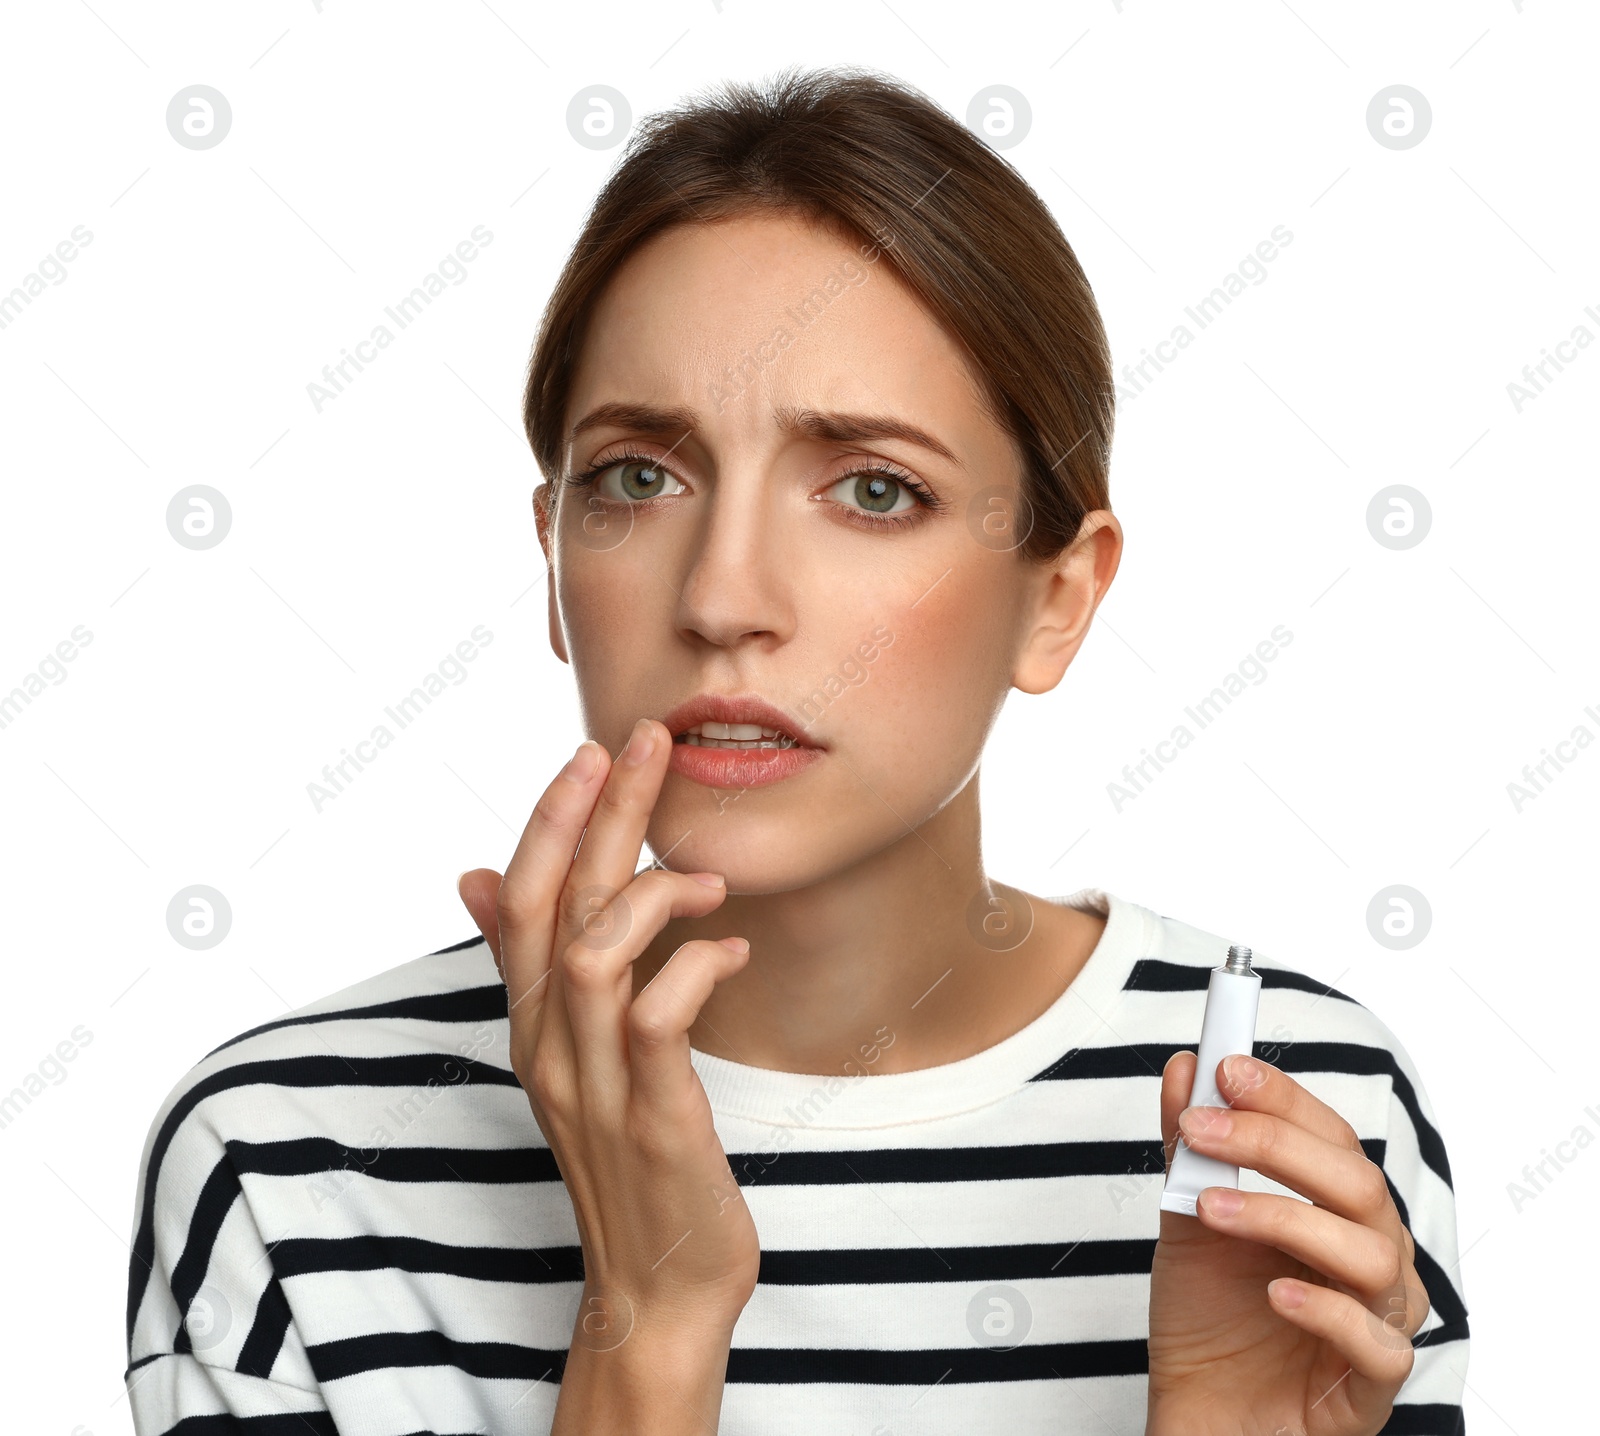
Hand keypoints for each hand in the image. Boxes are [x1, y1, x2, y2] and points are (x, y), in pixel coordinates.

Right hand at [456, 718, 760, 1344]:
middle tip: (640, 740)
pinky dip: (695, 965)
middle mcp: (550, 1044)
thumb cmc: (630, 1156)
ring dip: (649, 889)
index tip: (594, 751)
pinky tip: (730, 952)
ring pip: (593, 949)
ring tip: (708, 878)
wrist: (659, 1285)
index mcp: (532, 1023)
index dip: (550, 817)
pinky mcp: (651, 1115)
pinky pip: (657, 1016)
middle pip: (555, 902)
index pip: (520, 896)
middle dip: (598, 812)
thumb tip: (478, 875)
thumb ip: (535, 967)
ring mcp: (596, 1081)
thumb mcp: (571, 1055)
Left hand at [1146, 1051, 1430, 1435]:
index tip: (1225, 1068)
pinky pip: (1377, 1345)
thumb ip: (1189, 1148)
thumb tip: (1184, 1067)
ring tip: (1211, 1207)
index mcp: (1337, 1211)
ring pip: (1369, 1253)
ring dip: (1283, 1217)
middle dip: (1274, 1144)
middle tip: (1203, 1129)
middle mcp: (1371, 1258)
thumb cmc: (1208, 1319)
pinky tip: (1273, 1292)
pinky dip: (1326, 1310)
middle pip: (1357, 1183)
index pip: (1331, 1137)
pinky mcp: (1371, 1390)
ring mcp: (1380, 1323)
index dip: (1283, 1099)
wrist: (1200, 1415)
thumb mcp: (1187, 1220)